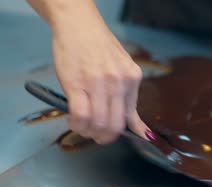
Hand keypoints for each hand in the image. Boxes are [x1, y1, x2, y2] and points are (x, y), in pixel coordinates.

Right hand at [27, 0, 150, 143]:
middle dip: (103, 138)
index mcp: (132, 78)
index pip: (130, 119)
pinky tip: (73, 121)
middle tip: (94, 135)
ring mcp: (98, 83)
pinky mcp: (76, 83)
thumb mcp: (122, 67)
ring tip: (81, 126)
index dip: (117, 132)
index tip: (108, 134)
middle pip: (114, 126)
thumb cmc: (97, 45)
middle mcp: (119, 82)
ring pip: (98, 124)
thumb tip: (138, 128)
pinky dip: (76, 125)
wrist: (77, 23)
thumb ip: (127, 97)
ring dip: (88, 132)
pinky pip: (80, 116)